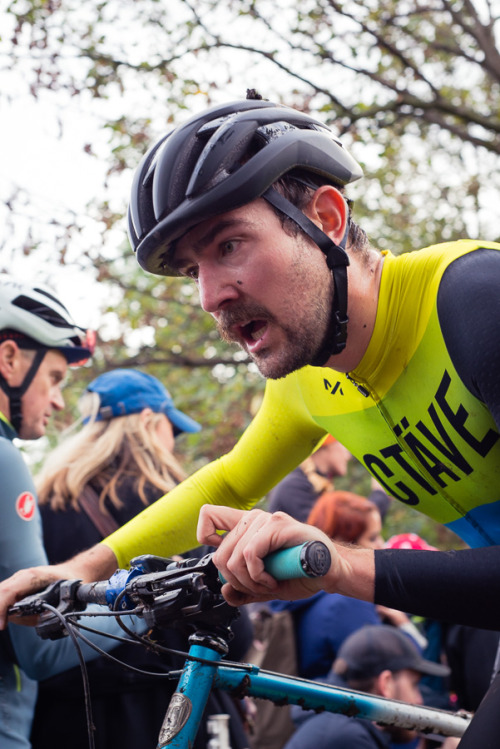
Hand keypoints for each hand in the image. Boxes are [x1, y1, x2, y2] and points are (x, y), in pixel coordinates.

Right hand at [0, 544, 117, 628]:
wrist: (73, 572)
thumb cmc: (69, 584)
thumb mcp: (61, 598)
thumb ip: (44, 610)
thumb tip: (28, 620)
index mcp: (32, 576)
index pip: (8, 591)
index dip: (1, 608)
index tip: (2, 625)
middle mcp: (22, 576)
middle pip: (1, 592)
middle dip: (0, 610)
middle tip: (2, 625)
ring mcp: (19, 579)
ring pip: (1, 592)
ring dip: (2, 608)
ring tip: (5, 622)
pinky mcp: (18, 585)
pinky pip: (5, 594)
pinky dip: (4, 606)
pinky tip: (6, 617)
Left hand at [197, 505, 341, 605]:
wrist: (330, 571)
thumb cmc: (301, 573)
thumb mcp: (266, 585)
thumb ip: (245, 588)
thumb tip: (225, 592)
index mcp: (247, 527)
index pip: (210, 516)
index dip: (205, 536)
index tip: (224, 562)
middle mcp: (254, 519)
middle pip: (219, 553)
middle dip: (235, 581)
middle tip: (256, 588)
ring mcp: (265, 519)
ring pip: (234, 557)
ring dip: (249, 581)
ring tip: (268, 585)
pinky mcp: (277, 525)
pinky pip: (250, 554)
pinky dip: (258, 575)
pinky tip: (272, 581)